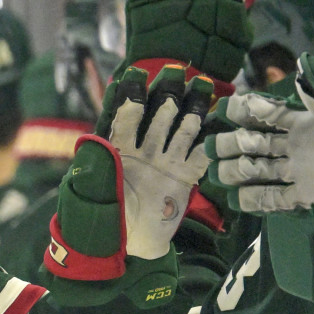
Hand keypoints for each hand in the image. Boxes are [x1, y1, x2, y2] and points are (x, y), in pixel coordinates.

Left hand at [105, 64, 212, 258]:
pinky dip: (211, 139)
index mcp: (121, 152)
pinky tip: (221, 120)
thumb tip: (92, 140)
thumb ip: (94, 168)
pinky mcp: (184, 177)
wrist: (130, 243)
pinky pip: (201, 155)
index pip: (126, 118)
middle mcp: (145, 152)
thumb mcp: (94, 193)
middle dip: (167, 92)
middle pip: (158, 116)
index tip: (133, 74)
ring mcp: (166, 162)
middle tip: (176, 70)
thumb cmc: (107, 219)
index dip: (129, 96)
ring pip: (182, 129)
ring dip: (192, 108)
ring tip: (202, 84)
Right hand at [206, 90, 313, 214]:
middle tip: (230, 147)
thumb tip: (302, 68)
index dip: (244, 110)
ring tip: (240, 170)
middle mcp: (293, 146)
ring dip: (239, 171)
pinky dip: (255, 200)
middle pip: (251, 145)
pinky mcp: (303, 195)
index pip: (264, 113)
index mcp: (301, 123)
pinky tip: (240, 199)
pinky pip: (274, 200)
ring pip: (256, 171)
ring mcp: (296, 171)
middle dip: (233, 144)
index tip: (229, 109)